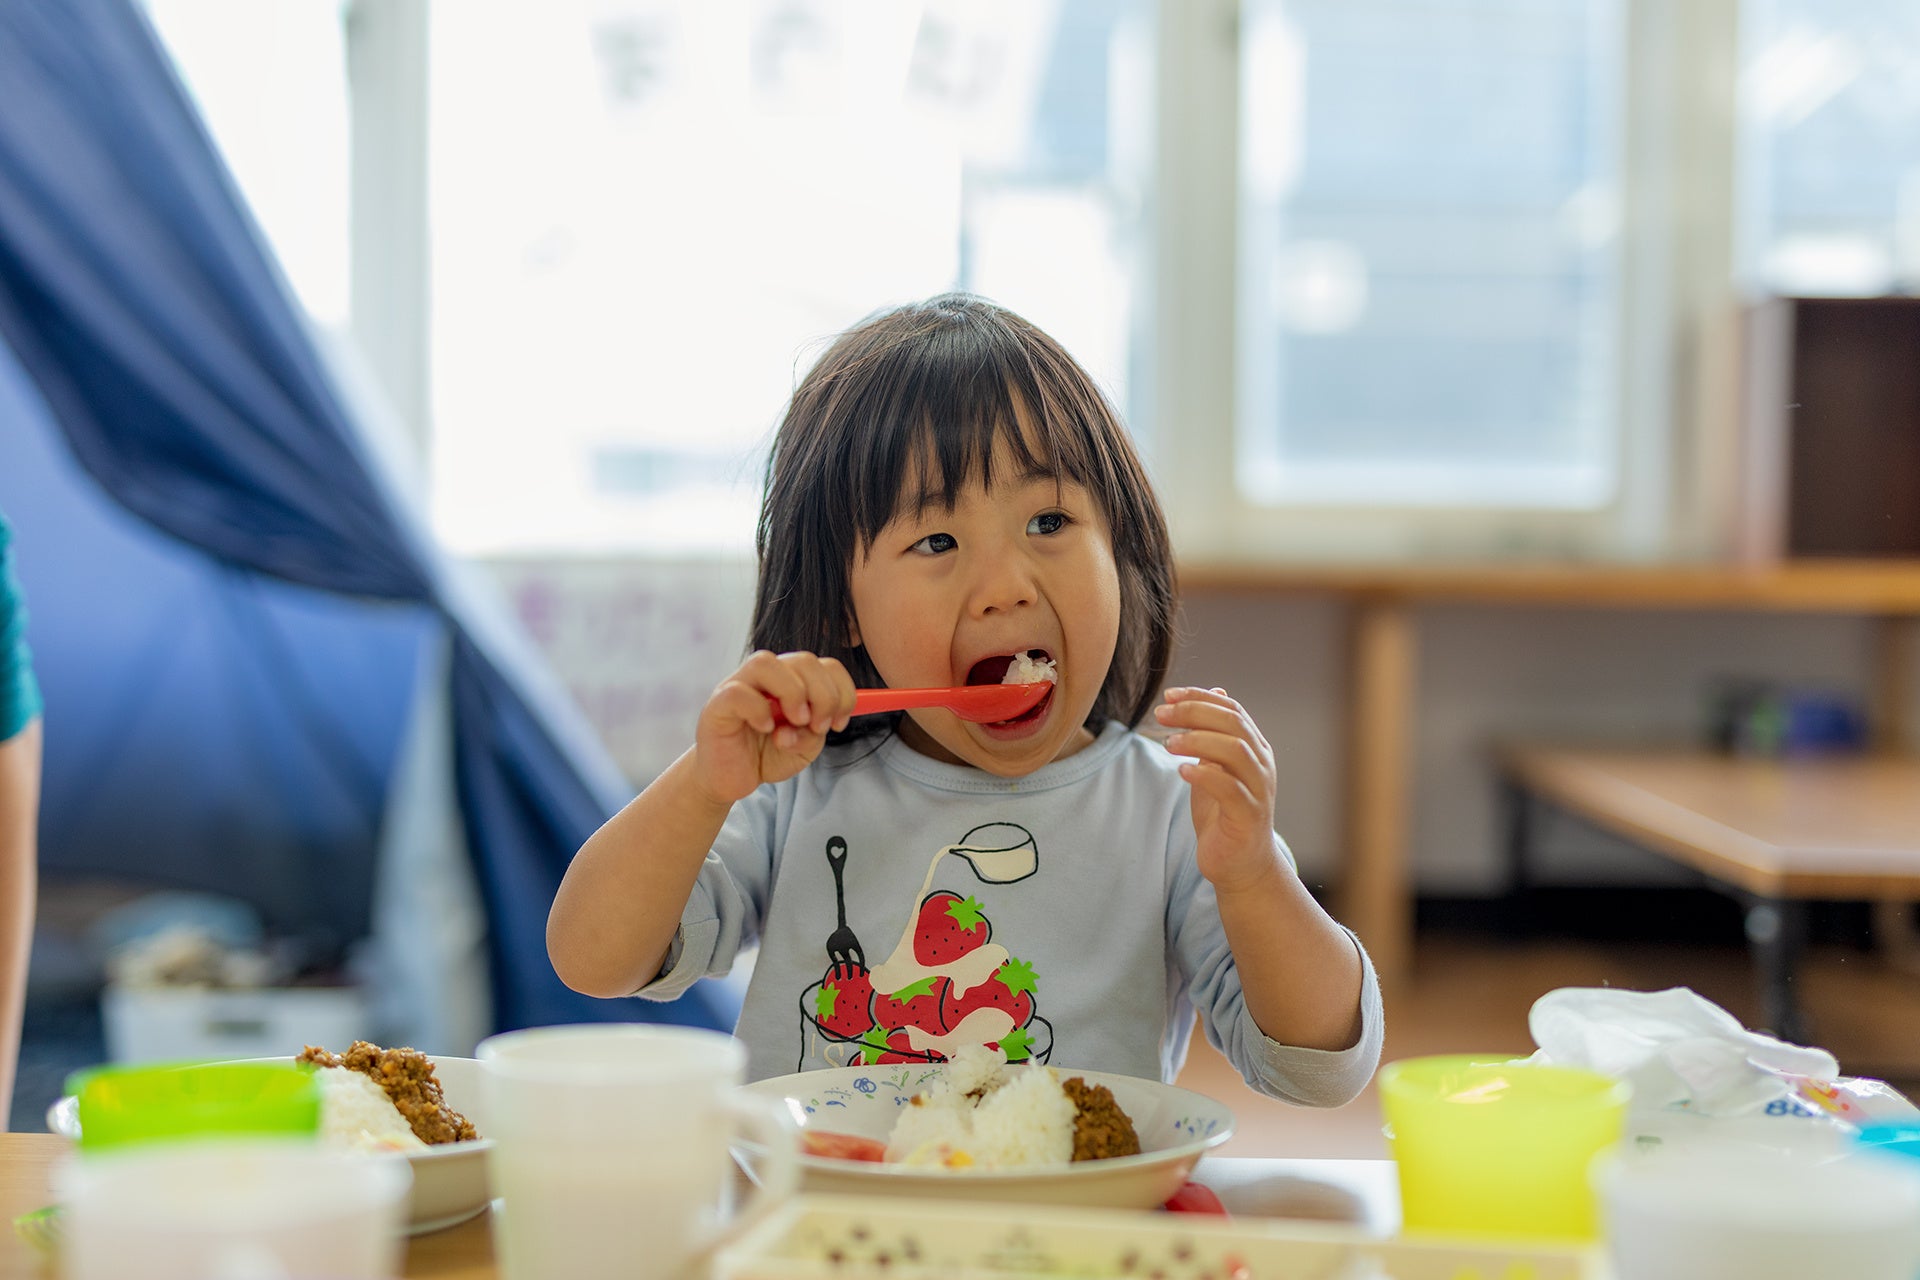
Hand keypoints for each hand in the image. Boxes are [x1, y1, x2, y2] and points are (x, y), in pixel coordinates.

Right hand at [694, 651, 855, 805]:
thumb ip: (813, 734)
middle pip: (803, 660)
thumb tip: (809, 722)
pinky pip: (737, 692)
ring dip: (792, 692)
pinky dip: (758, 710)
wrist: (729, 778)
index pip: (825, 666)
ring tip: (795, 722)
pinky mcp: (717, 704)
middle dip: (823, 695)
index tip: (838, 723)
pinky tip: (765, 729)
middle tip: (819, 726)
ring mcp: (739, 685)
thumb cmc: (765, 756)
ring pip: (765, 663)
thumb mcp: (802, 748)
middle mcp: (766, 677)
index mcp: (791, 680)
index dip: (841, 692)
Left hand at [1156, 686, 1284, 891]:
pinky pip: (1230, 788)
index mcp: (1254, 749)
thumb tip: (1215, 691)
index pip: (1232, 710)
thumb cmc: (1224, 814)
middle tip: (1161, 715)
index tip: (1168, 696)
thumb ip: (1213, 734)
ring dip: (1198, 740)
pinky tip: (1182, 771)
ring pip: (1235, 751)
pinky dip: (1205, 775)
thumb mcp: (1215, 767)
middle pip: (1233, 724)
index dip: (1200, 698)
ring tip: (1168, 744)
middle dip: (1194, 713)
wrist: (1240, 864)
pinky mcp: (1248, 817)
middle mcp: (1262, 765)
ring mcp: (1258, 790)